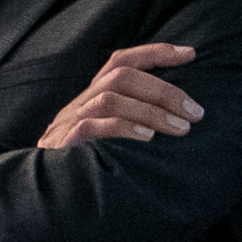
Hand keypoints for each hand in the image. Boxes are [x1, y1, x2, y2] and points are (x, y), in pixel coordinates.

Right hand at [40, 42, 202, 149]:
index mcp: (94, 96)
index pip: (121, 61)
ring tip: (181, 128)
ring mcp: (72, 121)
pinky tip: (148, 138)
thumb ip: (133, 118)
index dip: (154, 53)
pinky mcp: (66, 142)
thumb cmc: (89, 160)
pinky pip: (92, 126)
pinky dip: (124, 128)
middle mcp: (83, 103)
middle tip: (195, 112)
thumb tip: (182, 113)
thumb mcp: (109, 133)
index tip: (190, 54)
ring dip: (151, 111)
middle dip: (163, 91)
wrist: (46, 187)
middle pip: (120, 76)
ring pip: (110, 99)